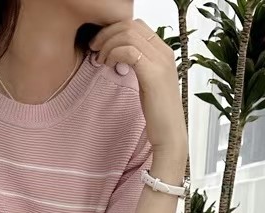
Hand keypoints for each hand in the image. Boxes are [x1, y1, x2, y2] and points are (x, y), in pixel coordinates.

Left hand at [89, 20, 186, 160]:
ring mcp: (161, 62)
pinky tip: (108, 65)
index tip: (101, 44)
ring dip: (108, 44)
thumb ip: (139, 64)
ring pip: (128, 35)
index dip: (115, 30)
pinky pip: (128, 51)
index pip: (137, 25)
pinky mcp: (153, 75)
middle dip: (108, 33)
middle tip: (95, 48)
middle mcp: (165, 52)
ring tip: (101, 59)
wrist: (169, 136)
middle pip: (131, 25)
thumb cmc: (157, 113)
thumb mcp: (147, 82)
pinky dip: (113, 54)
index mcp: (164, 52)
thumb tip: (119, 54)